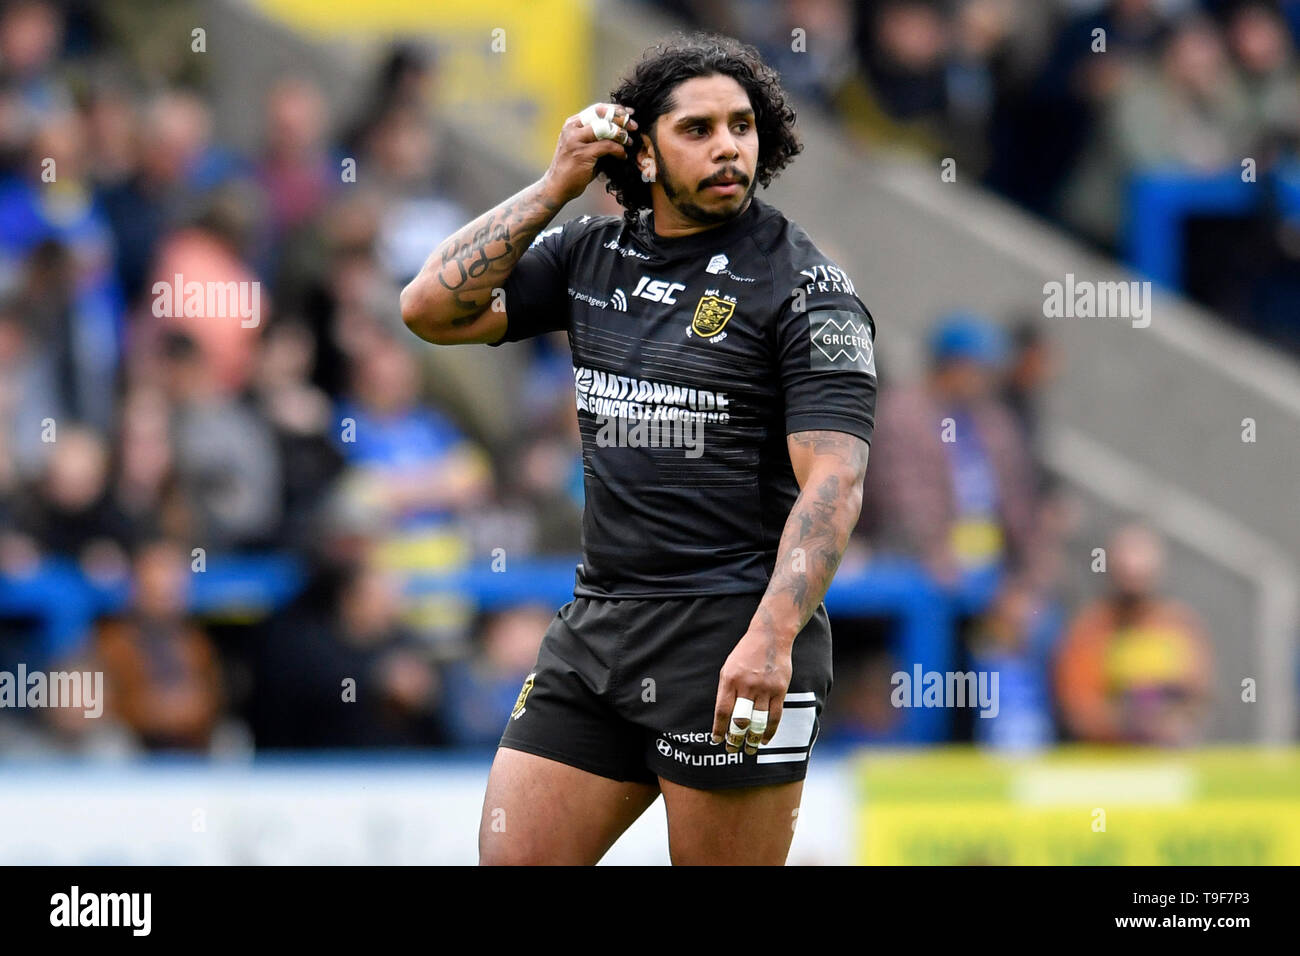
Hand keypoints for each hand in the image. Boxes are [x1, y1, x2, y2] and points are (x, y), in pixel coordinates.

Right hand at [542, 103, 636, 204]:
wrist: (557, 187)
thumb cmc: (573, 168)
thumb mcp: (583, 146)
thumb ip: (597, 136)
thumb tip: (621, 129)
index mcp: (572, 124)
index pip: (597, 109)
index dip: (616, 109)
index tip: (630, 113)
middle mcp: (572, 129)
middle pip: (602, 115)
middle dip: (621, 119)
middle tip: (634, 126)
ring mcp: (576, 140)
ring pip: (606, 128)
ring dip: (621, 134)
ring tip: (629, 142)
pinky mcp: (582, 154)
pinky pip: (607, 146)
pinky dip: (619, 150)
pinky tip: (623, 156)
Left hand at [711, 628, 792, 754]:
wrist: (770, 637)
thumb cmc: (745, 654)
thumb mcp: (728, 667)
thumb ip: (726, 690)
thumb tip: (723, 718)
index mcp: (730, 679)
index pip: (722, 710)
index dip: (719, 728)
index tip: (717, 740)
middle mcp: (747, 685)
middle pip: (740, 719)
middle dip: (735, 738)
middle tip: (732, 749)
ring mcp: (765, 688)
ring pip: (758, 721)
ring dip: (752, 739)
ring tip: (748, 750)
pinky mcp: (780, 690)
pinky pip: (775, 716)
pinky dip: (769, 731)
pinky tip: (764, 739)